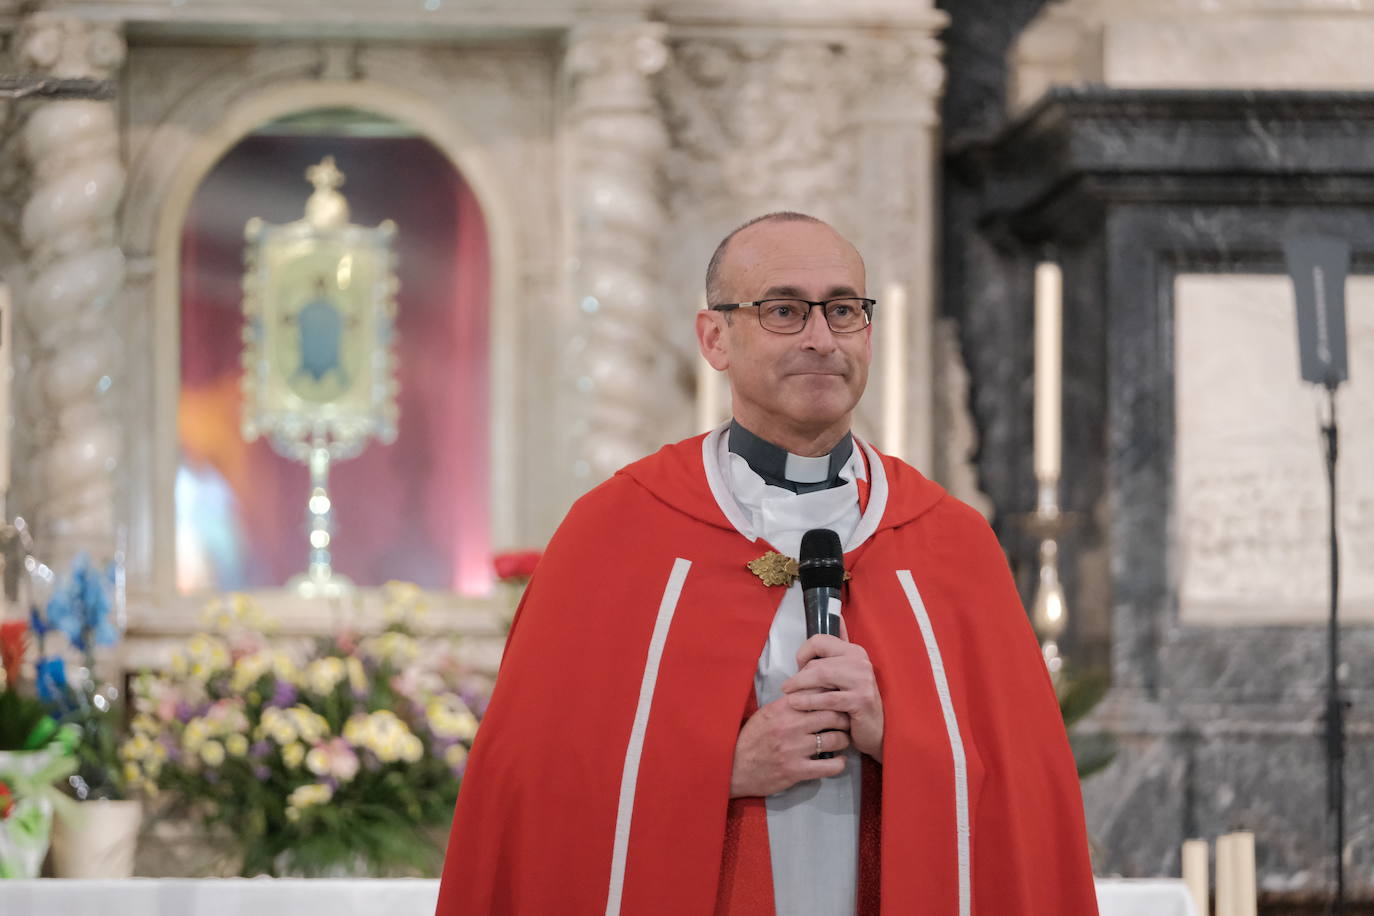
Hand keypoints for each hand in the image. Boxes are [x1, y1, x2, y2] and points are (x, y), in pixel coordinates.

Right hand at [729, 694, 849, 797]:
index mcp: (782, 708)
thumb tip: (814, 690)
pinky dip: (839, 764)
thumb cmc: (752, 738)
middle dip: (844, 717)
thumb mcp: (767, 713)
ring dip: (843, 740)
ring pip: (835, 739)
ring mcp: (794, 749)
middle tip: (846, 721)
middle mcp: (790, 725)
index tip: (840, 699)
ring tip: (842, 740)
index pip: (817, 693)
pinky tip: (839, 761)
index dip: (833, 695)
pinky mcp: (796, 771)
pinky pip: (829, 766)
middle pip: (832, 714)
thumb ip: (790, 703)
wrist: (733, 767)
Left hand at [782, 632, 883, 761]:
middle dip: (799, 675)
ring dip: (799, 685)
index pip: (820, 641)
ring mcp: (862, 680)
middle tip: (788, 687)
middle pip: (818, 661)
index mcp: (854, 651)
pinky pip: (828, 698)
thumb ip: (838, 649)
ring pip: (821, 675)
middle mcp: (860, 662)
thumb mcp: (846, 673)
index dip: (803, 653)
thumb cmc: (854, 701)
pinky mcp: (861, 700)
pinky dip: (809, 701)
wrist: (875, 729)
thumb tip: (840, 618)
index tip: (799, 668)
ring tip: (788, 694)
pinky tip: (796, 704)